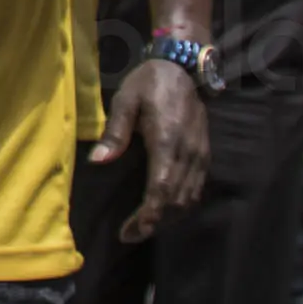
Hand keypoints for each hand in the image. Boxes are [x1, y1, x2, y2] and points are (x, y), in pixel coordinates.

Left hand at [90, 57, 208, 240]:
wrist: (184, 68)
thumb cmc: (149, 82)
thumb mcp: (126, 100)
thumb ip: (114, 133)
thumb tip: (98, 161)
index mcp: (167, 140)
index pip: (161, 188)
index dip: (148, 215)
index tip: (130, 231)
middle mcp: (188, 153)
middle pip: (176, 200)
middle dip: (155, 223)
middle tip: (130, 235)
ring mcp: (200, 155)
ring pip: (189, 198)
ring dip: (169, 218)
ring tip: (144, 228)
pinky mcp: (205, 155)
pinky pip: (196, 189)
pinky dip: (181, 205)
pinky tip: (166, 211)